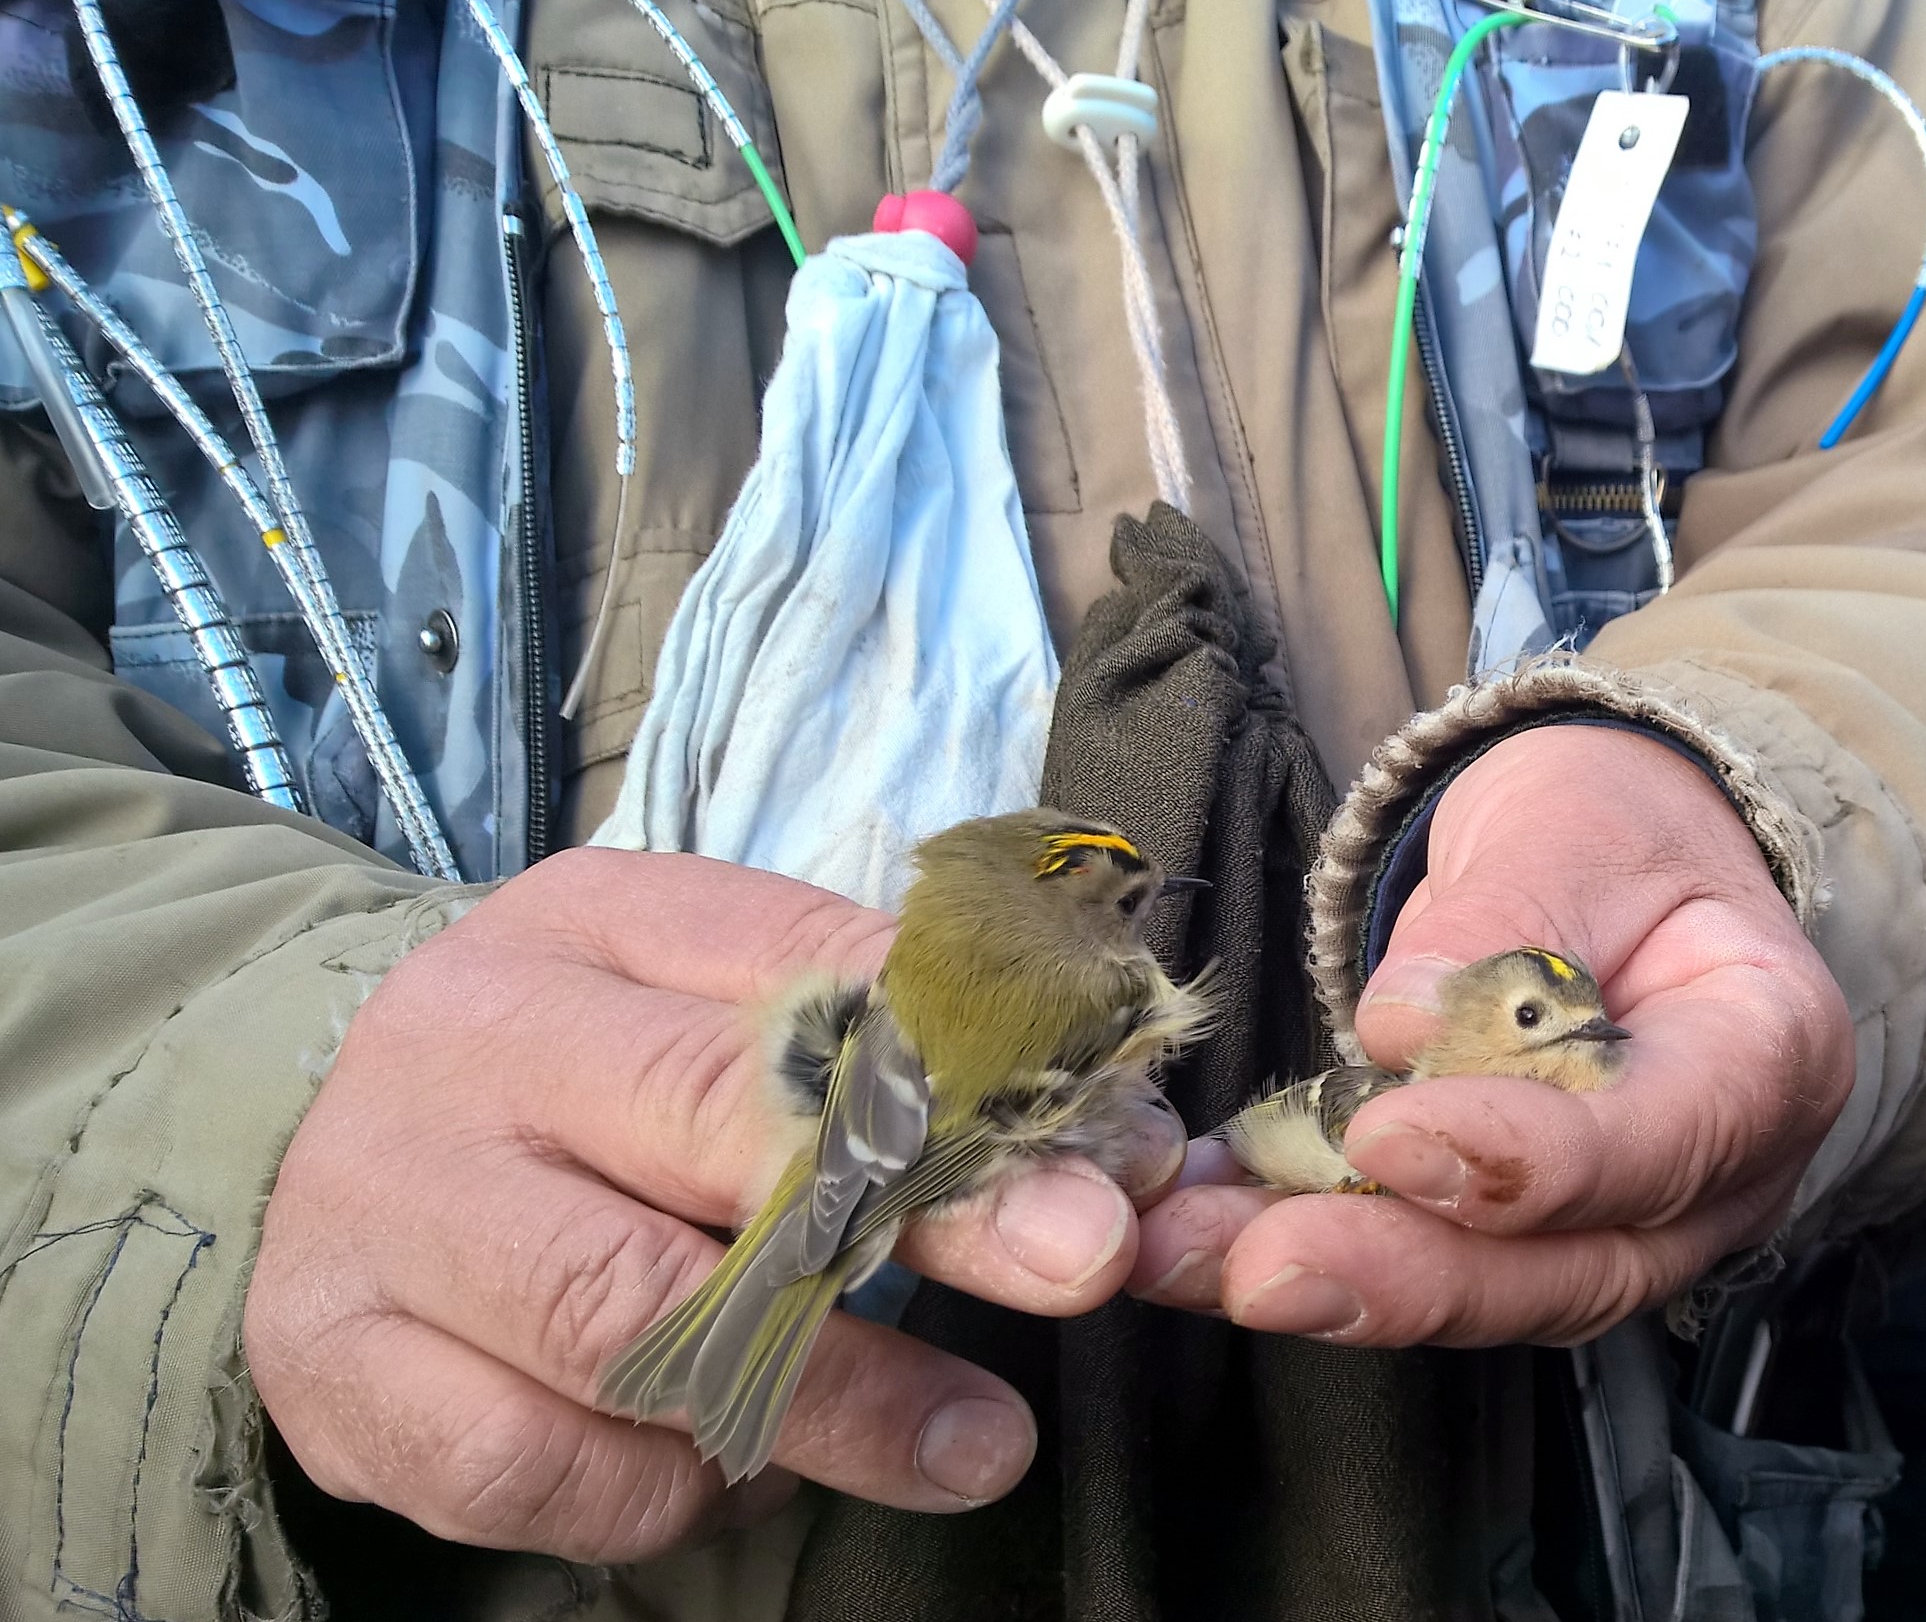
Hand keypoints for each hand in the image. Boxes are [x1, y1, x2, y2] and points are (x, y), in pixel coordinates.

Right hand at [246, 849, 1181, 1562]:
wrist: (311, 1149)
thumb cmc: (591, 1086)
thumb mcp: (723, 1014)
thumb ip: (905, 1064)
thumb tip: (1124, 1151)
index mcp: (595, 922)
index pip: (808, 973)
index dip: (979, 1072)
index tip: (1118, 1158)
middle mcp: (476, 1045)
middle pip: (719, 1127)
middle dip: (925, 1210)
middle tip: (1082, 1269)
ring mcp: (391, 1212)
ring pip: (627, 1323)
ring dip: (832, 1400)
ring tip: (969, 1444)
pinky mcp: (342, 1375)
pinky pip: (539, 1468)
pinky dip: (666, 1493)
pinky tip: (734, 1472)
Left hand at [1133, 724, 1852, 1344]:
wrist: (1615, 860)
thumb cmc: (1618, 831)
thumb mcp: (1567, 826)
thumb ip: (1496, 926)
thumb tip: (1397, 1027)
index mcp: (1765, 1055)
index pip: (1662, 1142)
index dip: (1525, 1160)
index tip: (1388, 1138)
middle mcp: (1713, 1180)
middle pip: (1572, 1266)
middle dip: (1403, 1271)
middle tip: (1259, 1263)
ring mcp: (1624, 1230)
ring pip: (1489, 1292)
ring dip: (1330, 1276)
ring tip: (1187, 1253)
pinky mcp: (1525, 1247)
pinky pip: (1426, 1265)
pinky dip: (1311, 1249)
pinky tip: (1196, 1237)